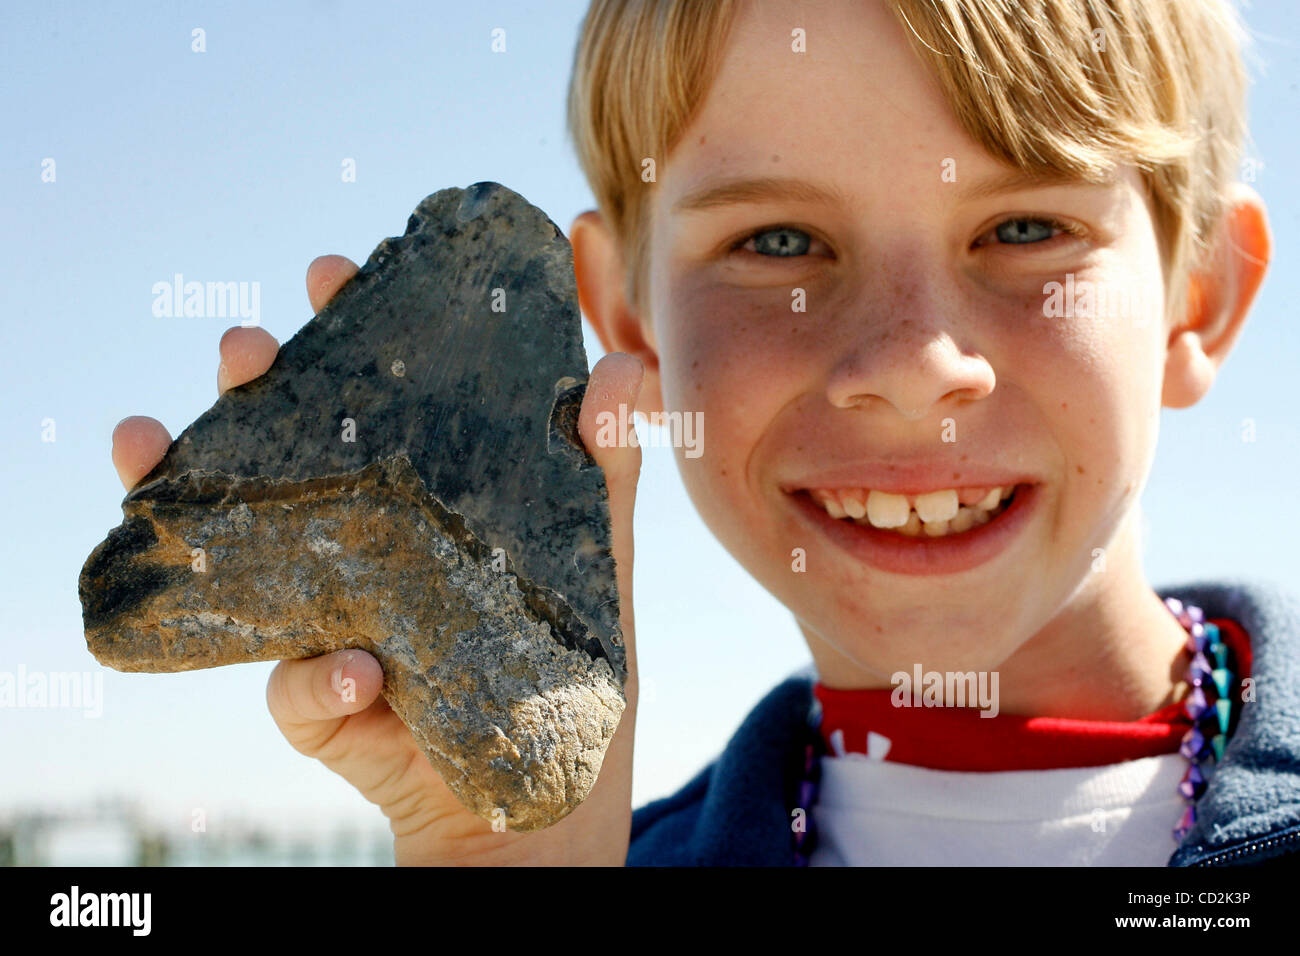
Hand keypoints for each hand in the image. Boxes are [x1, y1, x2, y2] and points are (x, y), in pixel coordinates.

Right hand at [110, 254, 644, 864]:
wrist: (535, 796)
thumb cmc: (563, 661)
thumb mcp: (595, 555)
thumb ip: (606, 468)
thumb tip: (625, 367)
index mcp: (424, 490)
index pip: (379, 393)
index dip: (351, 330)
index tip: (342, 271)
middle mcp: (357, 537)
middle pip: (289, 441)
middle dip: (258, 381)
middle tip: (247, 342)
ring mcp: (322, 614)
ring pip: (242, 542)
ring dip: (192, 487)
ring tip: (154, 437)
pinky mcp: (317, 703)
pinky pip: (299, 688)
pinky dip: (317, 679)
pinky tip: (349, 670)